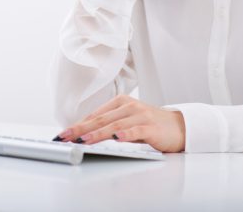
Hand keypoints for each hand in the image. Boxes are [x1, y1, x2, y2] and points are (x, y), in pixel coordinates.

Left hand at [56, 94, 185, 152]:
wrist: (179, 126)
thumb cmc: (150, 125)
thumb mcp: (127, 122)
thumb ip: (110, 125)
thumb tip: (85, 133)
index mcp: (121, 102)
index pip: (95, 114)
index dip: (78, 124)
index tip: (64, 133)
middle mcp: (129, 106)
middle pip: (101, 119)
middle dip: (81, 129)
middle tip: (66, 136)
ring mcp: (141, 115)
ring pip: (115, 125)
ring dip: (97, 133)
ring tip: (84, 140)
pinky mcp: (151, 127)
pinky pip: (136, 130)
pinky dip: (125, 134)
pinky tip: (116, 139)